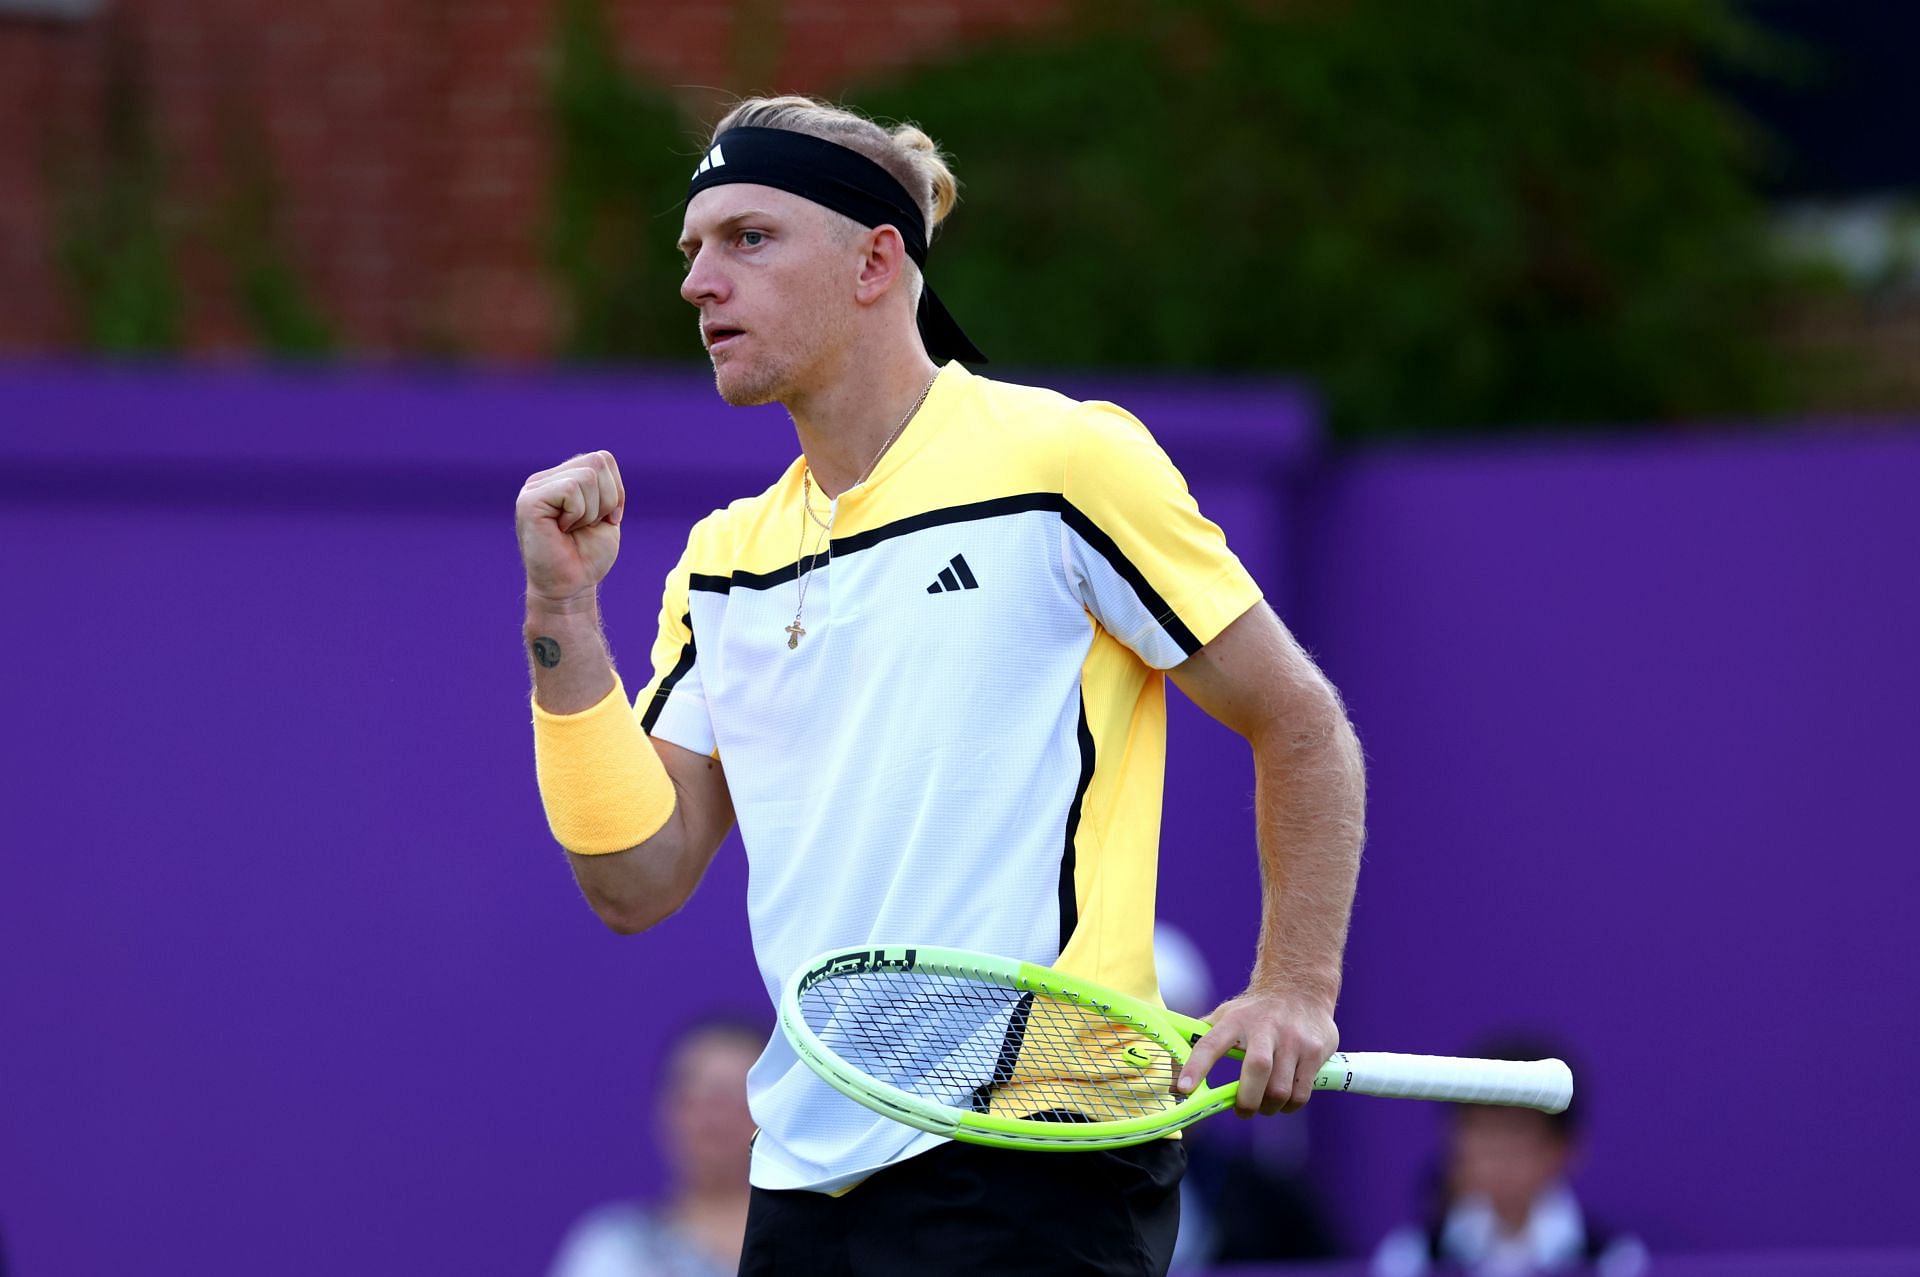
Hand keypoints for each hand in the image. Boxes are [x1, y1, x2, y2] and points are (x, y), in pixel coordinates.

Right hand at [516, 451, 626, 606]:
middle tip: (587, 526)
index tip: (606, 518)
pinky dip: (578, 514)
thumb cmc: (587, 556)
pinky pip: (571, 489)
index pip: (603, 459)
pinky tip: (562, 530)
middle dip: (607, 500)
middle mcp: (545, 479)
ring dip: (592, 510)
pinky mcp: (529, 501)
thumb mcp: (605, 514)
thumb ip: (605, 485)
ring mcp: (534, 488)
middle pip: (598, 462)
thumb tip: (602, 459)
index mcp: (562, 478)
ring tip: (573, 529)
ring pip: (587, 476)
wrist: (570, 587)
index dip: (616, 491)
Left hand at [1177, 987, 1338, 1115]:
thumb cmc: (1256, 1010)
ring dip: (1269, 1107)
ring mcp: (1293, 1039)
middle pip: (1256, 1070)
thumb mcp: (1228, 1015)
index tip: (1184, 1090)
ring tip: (1264, 1106)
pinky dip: (1290, 1105)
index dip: (1195, 1068)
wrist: (1300, 988)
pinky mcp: (1315, 1050)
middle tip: (1242, 1111)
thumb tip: (1171, 1070)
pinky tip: (1284, 1101)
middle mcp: (1265, 1028)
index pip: (1210, 1044)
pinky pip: (1302, 1092)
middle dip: (1247, 1101)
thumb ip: (1203, 1039)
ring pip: (1281, 1089)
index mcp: (1235, 1021)